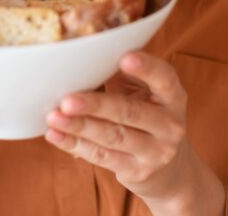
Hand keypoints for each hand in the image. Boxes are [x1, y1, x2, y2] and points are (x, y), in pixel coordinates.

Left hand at [43, 52, 223, 214]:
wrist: (167, 168)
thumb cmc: (145, 115)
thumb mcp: (142, 92)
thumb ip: (121, 74)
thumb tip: (84, 55)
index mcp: (173, 97)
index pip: (165, 79)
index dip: (146, 68)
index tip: (125, 57)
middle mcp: (170, 125)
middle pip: (130, 112)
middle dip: (97, 105)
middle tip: (67, 100)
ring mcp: (156, 151)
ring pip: (113, 136)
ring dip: (80, 126)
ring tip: (54, 117)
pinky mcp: (138, 171)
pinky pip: (102, 156)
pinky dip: (75, 144)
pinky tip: (55, 134)